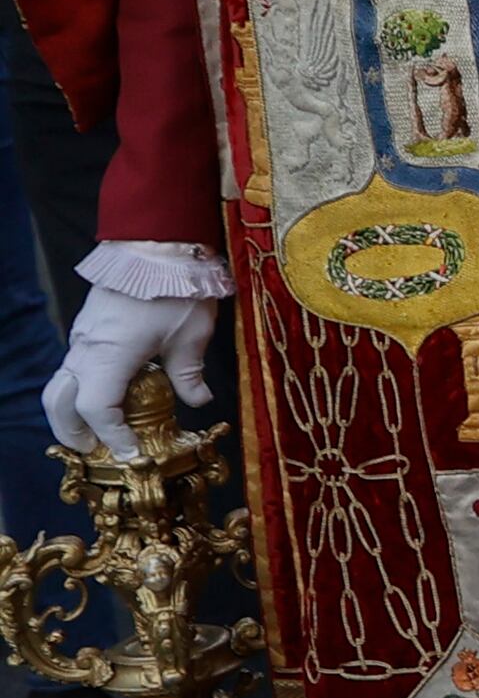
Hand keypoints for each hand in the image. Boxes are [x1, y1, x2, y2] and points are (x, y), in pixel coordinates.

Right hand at [46, 285, 222, 454]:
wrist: (154, 244)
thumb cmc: (176, 285)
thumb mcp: (191, 335)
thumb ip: (189, 373)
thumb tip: (198, 400)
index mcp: (110, 355)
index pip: (96, 409)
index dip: (111, 436)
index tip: (130, 453)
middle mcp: (86, 349)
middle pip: (59, 403)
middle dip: (73, 432)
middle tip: (97, 451)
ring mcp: (81, 338)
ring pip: (60, 385)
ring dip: (71, 413)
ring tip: (96, 433)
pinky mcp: (87, 329)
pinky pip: (72, 368)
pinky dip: (79, 391)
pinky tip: (105, 398)